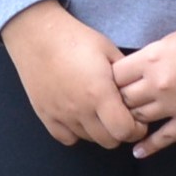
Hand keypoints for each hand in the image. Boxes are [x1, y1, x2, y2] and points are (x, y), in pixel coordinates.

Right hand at [0, 0, 146, 147]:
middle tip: (119, 115)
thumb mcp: (109, 51)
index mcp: (99, 93)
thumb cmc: (75, 38)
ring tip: (98, 112)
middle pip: (109, 141)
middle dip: (120, 131)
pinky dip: (76, 132)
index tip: (136, 117)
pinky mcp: (45, 114)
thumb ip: (126, 76)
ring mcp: (61, 114)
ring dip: (99, 131)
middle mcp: (80, 109)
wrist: (36, 34)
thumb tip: (139, 92)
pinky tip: (79, 116)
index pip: (126, 131)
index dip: (137, 128)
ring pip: (89, 139)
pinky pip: (66, 138)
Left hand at [111, 28, 175, 156]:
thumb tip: (129, 71)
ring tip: (124, 122)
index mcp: (150, 60)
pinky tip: (138, 151)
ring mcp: (173, 105)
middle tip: (113, 105)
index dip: (109, 81)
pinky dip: (148, 146)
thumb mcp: (168, 41)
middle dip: (116, 101)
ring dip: (131, 120)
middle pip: (123, 99)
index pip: (115, 76)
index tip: (109, 84)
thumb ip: (146, 57)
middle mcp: (157, 84)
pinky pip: (164, 138)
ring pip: (139, 119)